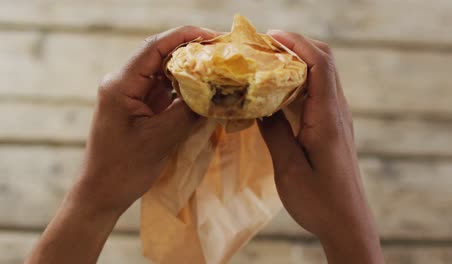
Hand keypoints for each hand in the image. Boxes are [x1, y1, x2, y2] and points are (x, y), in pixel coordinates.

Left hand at [72, 26, 217, 215]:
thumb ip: (188, 112)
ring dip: (190, 72)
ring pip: (165, 73)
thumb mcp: (160, 139)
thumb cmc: (123, 169)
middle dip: (192, 53)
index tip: (213, 37)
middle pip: (161, 56)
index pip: (154, 47)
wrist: (101, 193)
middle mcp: (123, 82)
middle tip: (223, 56)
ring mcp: (131, 94)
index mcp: (120, 84)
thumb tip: (216, 91)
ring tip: (218, 73)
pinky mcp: (139, 106)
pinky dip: (184, 90)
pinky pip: (164, 90)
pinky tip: (204, 92)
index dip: (185, 36)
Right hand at [259, 30, 383, 262]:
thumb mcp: (289, 168)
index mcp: (327, 118)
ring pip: (321, 75)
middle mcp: (337, 112)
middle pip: (323, 62)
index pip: (320, 64)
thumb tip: (260, 103)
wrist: (347, 223)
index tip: (268, 37)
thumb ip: (274, 132)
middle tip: (261, 49)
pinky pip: (317, 92)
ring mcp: (337, 118)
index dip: (297, 43)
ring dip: (296, 63)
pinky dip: (298, 82)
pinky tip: (276, 91)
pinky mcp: (332, 127)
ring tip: (264, 64)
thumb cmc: (319, 201)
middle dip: (294, 47)